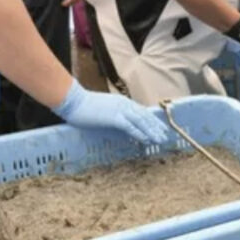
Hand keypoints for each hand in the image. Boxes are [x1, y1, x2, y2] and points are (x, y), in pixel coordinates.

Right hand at [52, 79, 170, 143]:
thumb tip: (122, 125)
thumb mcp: (104, 108)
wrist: (73, 100)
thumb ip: (115, 115)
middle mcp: (125, 104)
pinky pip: (130, 127)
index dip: (152, 120)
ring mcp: (120, 110)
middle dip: (156, 127)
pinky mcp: (114, 117)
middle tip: (165, 136)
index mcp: (123, 102)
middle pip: (145, 116)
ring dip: (152, 131)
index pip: (142, 112)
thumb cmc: (85, 105)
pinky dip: (139, 133)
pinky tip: (146, 139)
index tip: (160, 128)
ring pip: (141, 121)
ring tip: (160, 140)